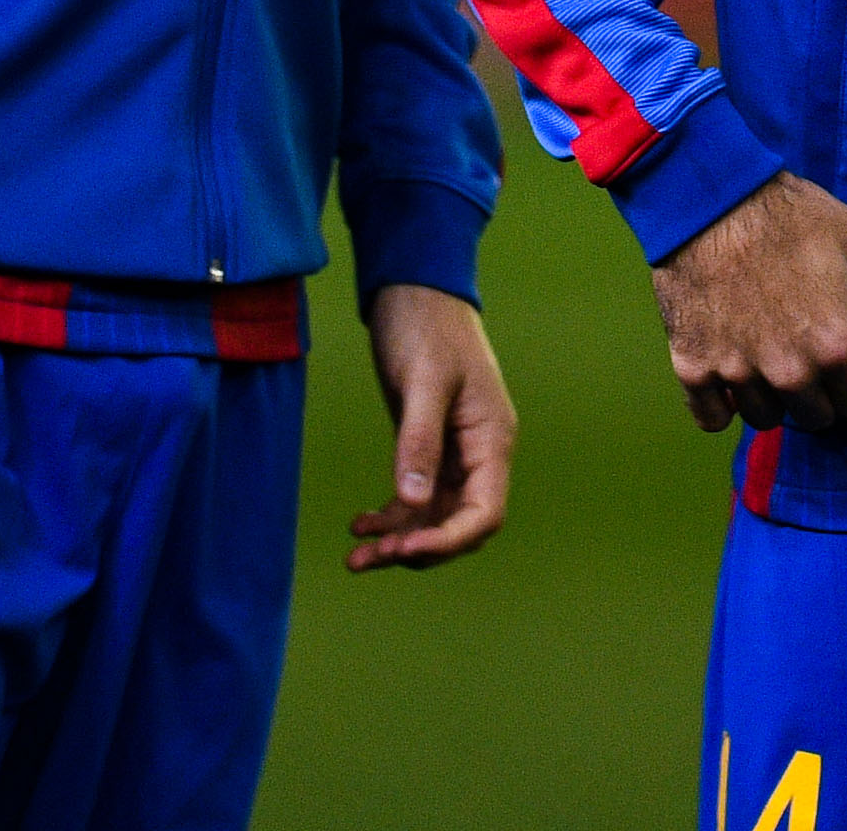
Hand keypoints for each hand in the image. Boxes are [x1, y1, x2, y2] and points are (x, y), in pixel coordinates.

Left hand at [347, 282, 514, 571]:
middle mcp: (479, 453)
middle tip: (369, 558)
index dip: (448, 540)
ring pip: (433, 517)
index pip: (484, 512)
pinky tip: (359, 525)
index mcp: (491, 439)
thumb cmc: (426, 326)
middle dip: (417, 547)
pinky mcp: (428, 447)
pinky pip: (416, 498)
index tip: (405, 548)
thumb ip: (418, 441)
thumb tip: (412, 502)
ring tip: (355, 556)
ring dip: (398, 540)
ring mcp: (454, 453)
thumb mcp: (422, 382)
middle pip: (458, 524)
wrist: (413, 288)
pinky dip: (391, 517)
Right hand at [649, 172, 846, 432]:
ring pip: (765, 419)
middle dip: (816, 396)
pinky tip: (727, 378)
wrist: (705, 198)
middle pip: (815, 419)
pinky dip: (720, 405)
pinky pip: (712, 418)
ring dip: (770, 399)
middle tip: (806, 358)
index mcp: (836, 344)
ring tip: (767, 362)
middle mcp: (790, 371)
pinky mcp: (693, 367)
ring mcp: (738, 374)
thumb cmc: (786, 214)